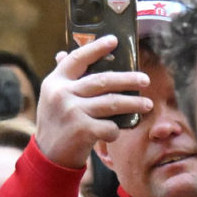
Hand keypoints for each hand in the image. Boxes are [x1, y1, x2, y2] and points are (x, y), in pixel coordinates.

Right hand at [35, 35, 152, 168]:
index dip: (96, 48)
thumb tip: (62, 53)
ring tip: (147, 105)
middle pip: (103, 80)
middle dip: (128, 79)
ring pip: (112, 103)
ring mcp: (72, 112)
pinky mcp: (82, 130)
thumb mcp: (52, 97)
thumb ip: (63, 78)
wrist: (49, 156)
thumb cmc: (57, 123)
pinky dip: (117, 129)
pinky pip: (110, 126)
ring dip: (133, 104)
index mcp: (55, 82)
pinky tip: (117, 131)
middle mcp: (62, 94)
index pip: (77, 58)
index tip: (114, 40)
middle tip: (145, 80)